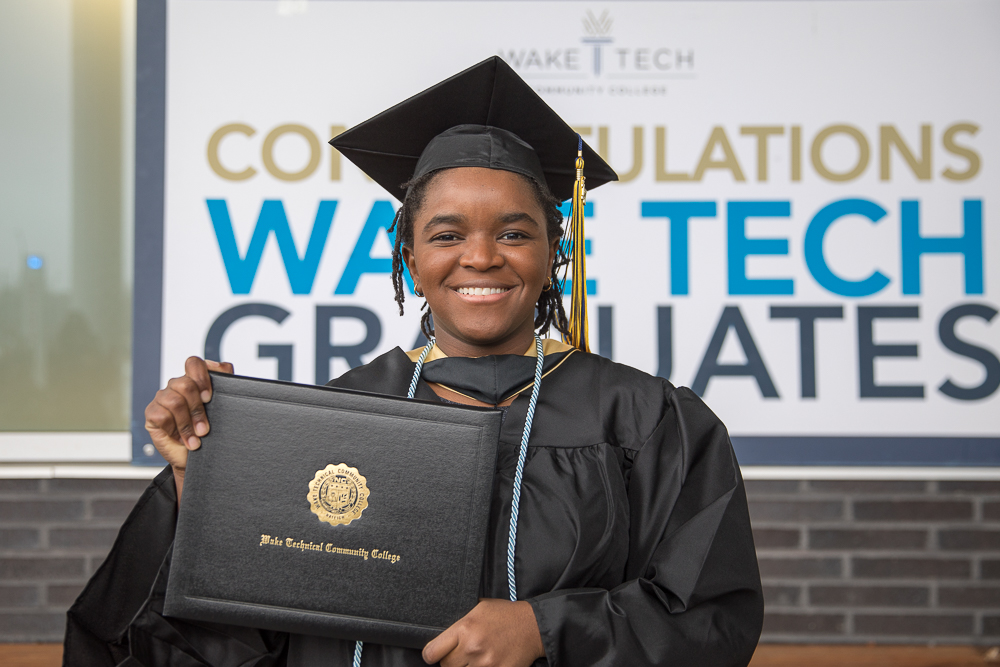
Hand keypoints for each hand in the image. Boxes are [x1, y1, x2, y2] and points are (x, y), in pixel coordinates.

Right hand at [143, 357, 233, 501]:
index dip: (202, 377)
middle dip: (198, 410)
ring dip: (188, 424)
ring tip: (196, 438)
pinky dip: (175, 430)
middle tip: (205, 428)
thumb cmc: (209, 431)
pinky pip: (162, 415)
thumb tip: (223, 365)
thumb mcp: (221, 407)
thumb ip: (225, 382)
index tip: (209, 397)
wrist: (196, 458)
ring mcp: (162, 398)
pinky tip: (181, 439)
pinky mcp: (152, 414)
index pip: (193, 363)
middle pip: (185, 385)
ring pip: (174, 401)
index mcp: (193, 380)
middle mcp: (176, 386)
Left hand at [422, 599, 543, 666]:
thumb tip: (442, 631)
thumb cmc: (506, 615)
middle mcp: (472, 647)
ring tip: (475, 659)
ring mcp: (486, 663)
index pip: (433, 652)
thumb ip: (461, 621)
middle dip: (451, 662)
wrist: (533, 626)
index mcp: (465, 628)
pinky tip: (486, 663)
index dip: (431, 655)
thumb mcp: (480, 608)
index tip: (435, 654)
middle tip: (460, 655)